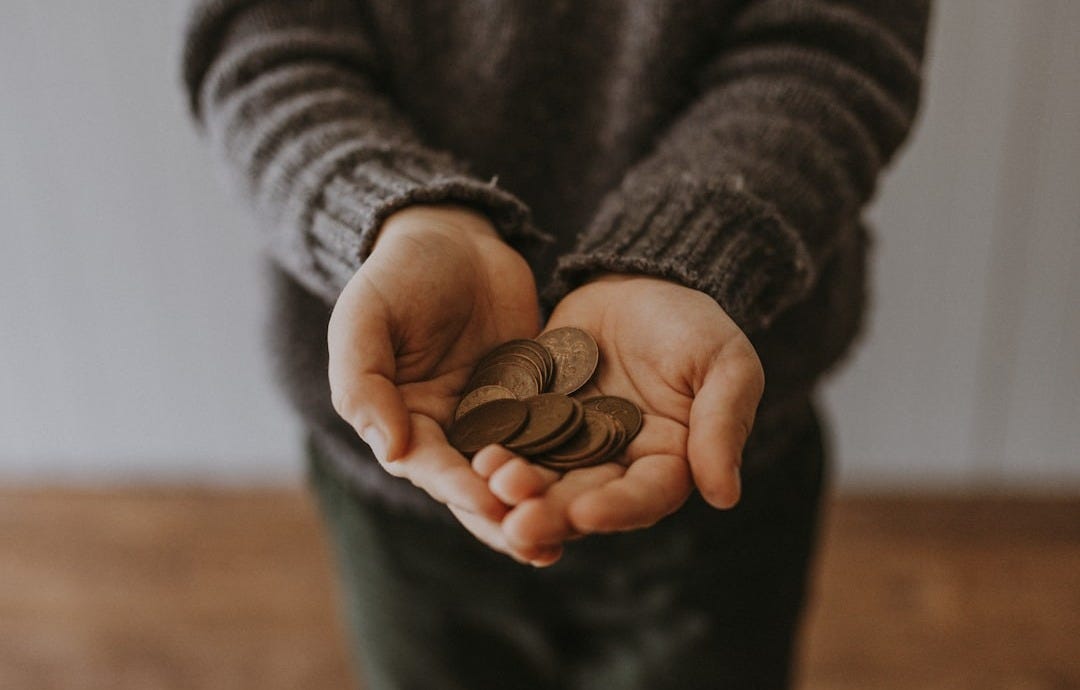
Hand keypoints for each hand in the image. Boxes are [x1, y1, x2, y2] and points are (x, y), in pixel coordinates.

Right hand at [328, 204, 538, 530]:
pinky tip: (600, 482)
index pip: (429, 466)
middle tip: (538, 544)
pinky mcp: (534, 399)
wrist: (452, 236)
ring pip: (517, 471)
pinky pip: (552, 434)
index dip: (457, 486)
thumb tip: (391, 450)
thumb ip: (365, 382)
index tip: (488, 503)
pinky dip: (569, 461)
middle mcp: (448, 431)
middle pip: (475, 485)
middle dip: (504, 516)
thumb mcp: (366, 317)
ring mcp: (494, 418)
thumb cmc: (397, 274)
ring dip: (539, 503)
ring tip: (569, 533)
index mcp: (402, 420)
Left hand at [479, 274, 763, 562]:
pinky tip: (473, 455)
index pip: (644, 496)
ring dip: (516, 489)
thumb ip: (722, 425)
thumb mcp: (724, 364)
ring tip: (492, 485)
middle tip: (519, 524)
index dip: (617, 509)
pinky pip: (511, 438)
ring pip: (542, 477)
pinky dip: (494, 449)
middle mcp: (614, 464)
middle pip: (583, 499)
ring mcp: (569, 443)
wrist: (637, 280)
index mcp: (667, 462)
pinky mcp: (532, 417)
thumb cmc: (693, 323)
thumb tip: (724, 496)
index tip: (586, 514)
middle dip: (552, 512)